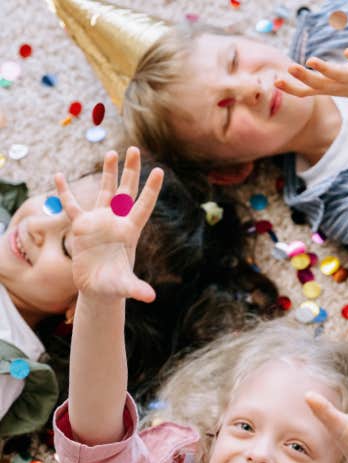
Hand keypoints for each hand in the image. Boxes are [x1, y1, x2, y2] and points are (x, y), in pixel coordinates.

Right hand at [56, 147, 160, 302]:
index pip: (143, 205)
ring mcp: (99, 221)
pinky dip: (65, 192)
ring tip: (111, 152)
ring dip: (108, 173)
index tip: (159, 170)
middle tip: (134, 148)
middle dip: (130, 171)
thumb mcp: (125, 287)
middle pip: (126, 191)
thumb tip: (149, 297)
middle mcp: (116, 221)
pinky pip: (72, 205)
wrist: (99, 288)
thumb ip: (136, 289)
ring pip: (104, 191)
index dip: (151, 189)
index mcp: (130, 231)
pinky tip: (58, 176)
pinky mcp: (81, 227)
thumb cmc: (114, 286)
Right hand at [277, 48, 347, 105]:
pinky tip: (347, 51)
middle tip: (290, 68)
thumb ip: (310, 82)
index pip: (307, 90)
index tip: (276, 82)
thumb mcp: (328, 86)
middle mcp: (338, 84)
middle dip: (304, 76)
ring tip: (312, 60)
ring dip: (324, 68)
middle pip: (319, 83)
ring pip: (337, 74)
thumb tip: (286, 75)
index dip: (292, 88)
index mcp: (327, 87)